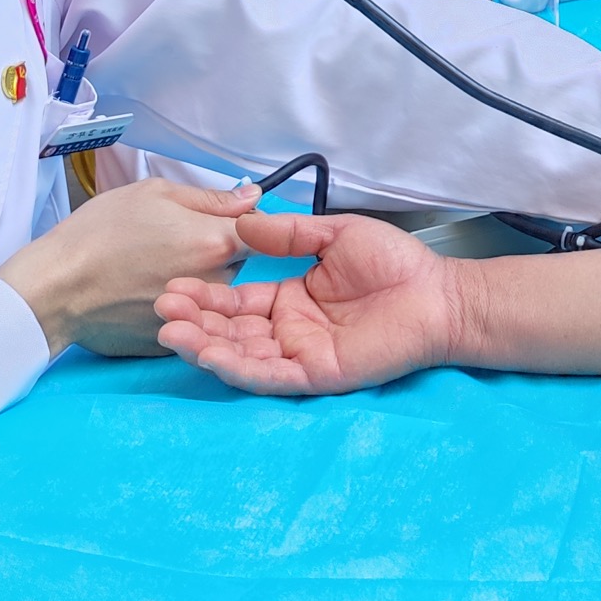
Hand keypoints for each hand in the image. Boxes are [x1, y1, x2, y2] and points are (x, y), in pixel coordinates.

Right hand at [0, 177, 260, 356]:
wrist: (54, 288)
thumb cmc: (98, 233)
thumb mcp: (154, 194)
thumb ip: (211, 197)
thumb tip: (253, 196)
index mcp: (216, 243)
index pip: (260, 229)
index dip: (241, 220)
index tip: (219, 216)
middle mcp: (215, 285)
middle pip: (236, 263)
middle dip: (215, 250)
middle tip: (169, 240)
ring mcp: (195, 318)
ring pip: (213, 293)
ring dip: (197, 280)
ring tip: (149, 268)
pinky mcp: (172, 343)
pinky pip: (188, 319)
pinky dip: (175, 307)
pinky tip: (140, 292)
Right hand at [156, 213, 460, 395]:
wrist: (438, 293)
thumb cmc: (395, 265)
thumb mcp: (334, 236)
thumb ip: (289, 235)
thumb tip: (243, 224)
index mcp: (290, 300)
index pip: (237, 302)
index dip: (205, 297)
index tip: (172, 286)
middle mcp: (289, 332)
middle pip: (231, 331)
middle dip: (195, 322)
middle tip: (161, 309)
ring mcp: (301, 356)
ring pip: (243, 357)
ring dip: (206, 346)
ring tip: (172, 333)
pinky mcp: (317, 375)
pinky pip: (271, 376)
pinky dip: (239, 367)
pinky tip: (212, 354)